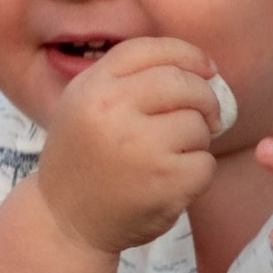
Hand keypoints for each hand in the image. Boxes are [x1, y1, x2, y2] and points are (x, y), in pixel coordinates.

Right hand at [35, 36, 224, 255]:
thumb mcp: (86, 105)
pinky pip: (205, 163)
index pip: (153, 50)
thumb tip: (201, 69)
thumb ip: (130, 80)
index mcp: (93, 87)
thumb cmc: (85, 160)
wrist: (64, 222)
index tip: (206, 70)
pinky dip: (198, 172)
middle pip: (184, 83)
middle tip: (207, 117)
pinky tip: (173, 182)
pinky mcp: (165, 182)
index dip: (188, 56)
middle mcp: (113, 111)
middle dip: (205, 99)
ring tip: (172, 156)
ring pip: (198, 124)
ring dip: (197, 140)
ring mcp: (140, 147)